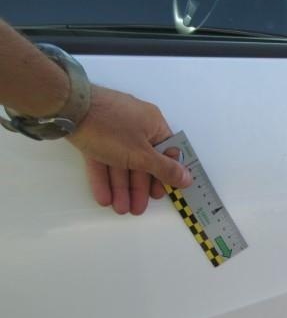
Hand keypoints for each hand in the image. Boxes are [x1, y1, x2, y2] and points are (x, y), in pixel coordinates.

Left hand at [67, 85, 191, 214]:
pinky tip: (104, 198)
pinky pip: (103, 158)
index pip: (166, 152)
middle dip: (138, 189)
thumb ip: (165, 169)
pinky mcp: (93, 133)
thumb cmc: (112, 130)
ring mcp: (113, 129)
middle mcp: (136, 125)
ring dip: (121, 188)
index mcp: (153, 125)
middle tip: (136, 209)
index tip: (160, 193)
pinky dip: (104, 177)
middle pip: (142, 162)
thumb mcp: (142, 155)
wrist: (67, 107)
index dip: (165, 175)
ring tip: (119, 209)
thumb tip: (188, 179)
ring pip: (122, 163)